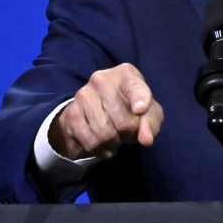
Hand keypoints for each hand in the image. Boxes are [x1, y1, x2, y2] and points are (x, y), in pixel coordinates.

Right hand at [48, 63, 163, 159]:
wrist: (96, 111)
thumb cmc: (130, 108)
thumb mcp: (148, 113)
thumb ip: (150, 123)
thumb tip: (146, 139)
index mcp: (125, 73)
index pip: (135, 87)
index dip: (140, 100)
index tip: (140, 110)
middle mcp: (101, 79)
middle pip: (123, 121)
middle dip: (129, 135)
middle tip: (128, 133)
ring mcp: (83, 95)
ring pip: (105, 134)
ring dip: (114, 143)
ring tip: (116, 137)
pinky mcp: (71, 113)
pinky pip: (90, 142)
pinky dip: (101, 149)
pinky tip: (104, 143)